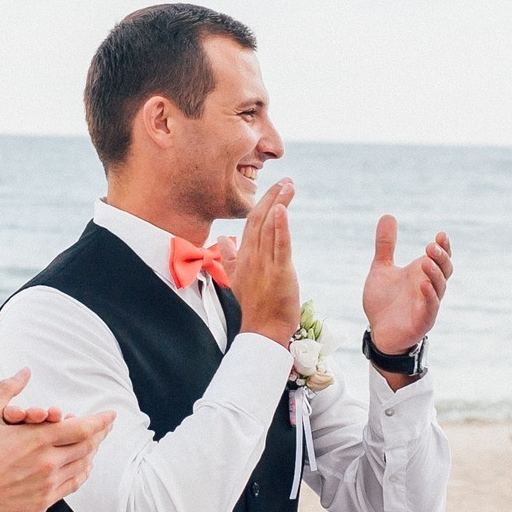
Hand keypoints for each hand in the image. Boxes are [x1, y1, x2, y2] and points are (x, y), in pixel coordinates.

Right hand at [0, 369, 114, 511]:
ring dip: (93, 451)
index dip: (101, 421)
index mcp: (38, 438)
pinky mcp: (45, 498)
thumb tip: (25, 370)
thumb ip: (8, 389)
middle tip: (107, 425)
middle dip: (101, 433)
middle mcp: (49, 461)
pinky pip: (74, 483)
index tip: (111, 414)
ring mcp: (48, 482)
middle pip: (88, 446)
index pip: (83, 428)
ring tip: (96, 441)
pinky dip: (84, 471)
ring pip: (83, 464)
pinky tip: (84, 464)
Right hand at [232, 179, 298, 344]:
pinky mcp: (279, 272)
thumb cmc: (254, 307)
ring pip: (269, 227)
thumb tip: (223, 239)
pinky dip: (281, 226)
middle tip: (286, 180)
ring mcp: (264, 263)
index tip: (274, 188)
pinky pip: (279, 245)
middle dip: (272, 197)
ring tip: (288, 185)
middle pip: (259, 219)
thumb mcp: (236, 278)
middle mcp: (252, 256)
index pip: (251, 222)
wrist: (261, 330)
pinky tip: (282, 209)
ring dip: (279, 203)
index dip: (262, 203)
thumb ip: (230, 257)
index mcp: (243, 256)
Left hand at [362, 218, 450, 359]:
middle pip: (445, 270)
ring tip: (425, 262)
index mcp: (422, 274)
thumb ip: (386, 245)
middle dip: (441, 258)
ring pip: (439, 288)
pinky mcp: (422, 321)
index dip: (444, 247)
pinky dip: (429, 296)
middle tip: (431, 246)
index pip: (440, 258)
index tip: (440, 234)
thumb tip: (388, 215)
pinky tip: (422, 285)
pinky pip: (430, 308)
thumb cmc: (384, 302)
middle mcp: (429, 288)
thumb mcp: (381, 268)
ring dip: (435, 274)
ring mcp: (428, 304)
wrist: (378, 332)